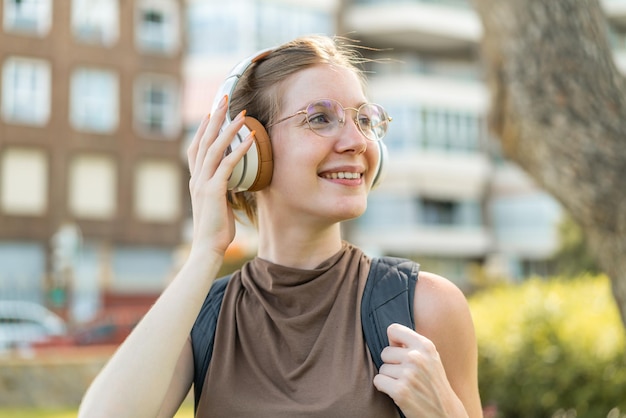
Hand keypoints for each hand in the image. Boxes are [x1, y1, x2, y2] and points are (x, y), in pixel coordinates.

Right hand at [186, 95, 253, 257]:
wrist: (207, 249)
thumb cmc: (215, 229)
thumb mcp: (217, 204)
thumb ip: (220, 188)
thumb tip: (230, 180)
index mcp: (195, 180)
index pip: (196, 147)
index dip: (203, 128)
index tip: (211, 112)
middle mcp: (196, 178)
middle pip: (203, 141)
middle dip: (214, 118)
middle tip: (224, 98)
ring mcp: (203, 184)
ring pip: (214, 149)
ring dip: (228, 129)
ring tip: (241, 113)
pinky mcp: (213, 191)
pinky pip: (228, 165)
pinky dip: (239, 150)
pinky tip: (250, 138)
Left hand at [373, 323, 467, 417]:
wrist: (446, 412)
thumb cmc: (434, 383)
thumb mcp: (430, 358)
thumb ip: (412, 344)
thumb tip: (390, 335)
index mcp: (425, 346)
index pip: (393, 329)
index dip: (393, 342)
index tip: (399, 351)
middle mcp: (417, 357)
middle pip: (385, 352)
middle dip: (392, 364)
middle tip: (407, 375)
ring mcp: (408, 374)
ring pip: (382, 368)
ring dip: (390, 378)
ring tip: (406, 385)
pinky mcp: (400, 391)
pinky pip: (378, 381)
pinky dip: (384, 388)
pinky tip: (399, 392)